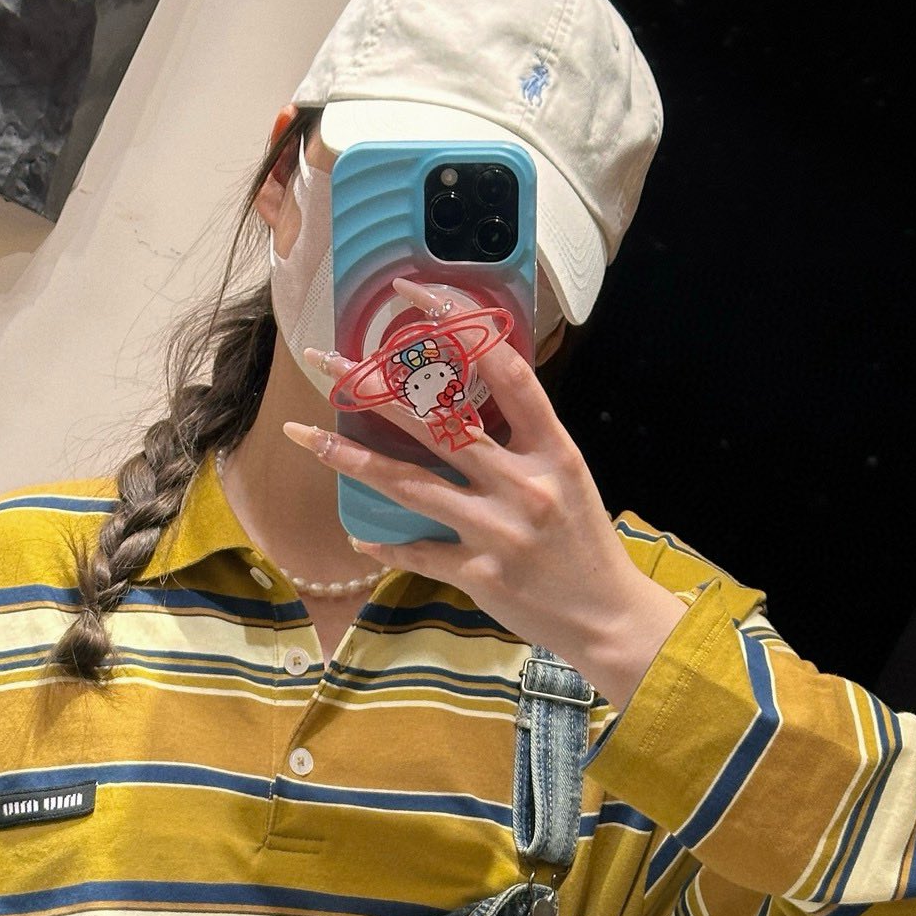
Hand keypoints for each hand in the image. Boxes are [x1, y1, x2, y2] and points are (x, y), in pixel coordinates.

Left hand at [282, 275, 647, 658]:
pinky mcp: (479, 574)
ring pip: (410, 484)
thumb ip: (524, 441)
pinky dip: (386, 544)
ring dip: (352, 458)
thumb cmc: (585, 545)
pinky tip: (359, 535)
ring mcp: (498, 530)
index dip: (457, 328)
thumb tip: (468, 405)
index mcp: (551, 449)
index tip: (414, 298)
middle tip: (326, 362)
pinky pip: (418, 551)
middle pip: (437, 423)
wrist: (608, 617)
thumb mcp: (568, 477)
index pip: (504, 370)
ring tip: (307, 436)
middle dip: (375, 389)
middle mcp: (523, 483)